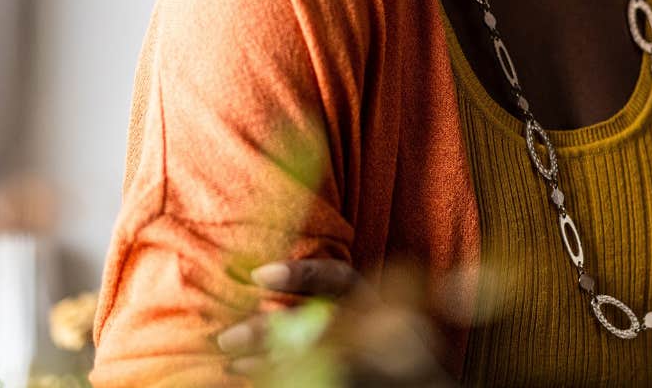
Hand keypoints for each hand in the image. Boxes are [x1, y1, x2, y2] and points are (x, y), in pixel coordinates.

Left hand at [214, 258, 449, 384]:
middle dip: (268, 331)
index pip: (339, 280)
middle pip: (318, 325)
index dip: (300, 276)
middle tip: (225, 338)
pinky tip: (260, 384)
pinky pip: (320, 379)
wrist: (426, 386)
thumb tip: (260, 282)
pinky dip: (289, 379)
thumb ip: (329, 308)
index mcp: (378, 301)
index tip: (257, 275)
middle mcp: (380, 325)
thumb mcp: (368, 318)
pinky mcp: (367, 380)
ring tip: (231, 366)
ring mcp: (377, 359)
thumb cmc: (391, 350)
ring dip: (269, 365)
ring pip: (316, 360)